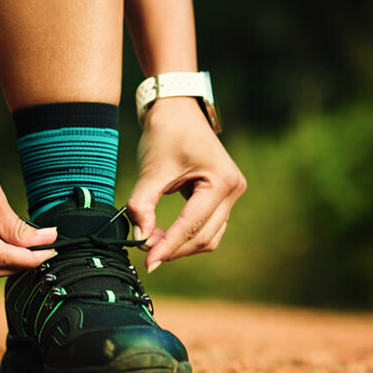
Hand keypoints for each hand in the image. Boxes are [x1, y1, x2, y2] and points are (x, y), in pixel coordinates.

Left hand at [126, 97, 245, 271]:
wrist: (177, 109)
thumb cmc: (165, 133)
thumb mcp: (151, 170)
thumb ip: (142, 206)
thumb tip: (139, 238)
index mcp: (221, 181)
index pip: (192, 225)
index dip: (169, 246)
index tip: (148, 262)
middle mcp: (233, 189)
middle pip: (204, 236)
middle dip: (174, 247)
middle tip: (144, 251)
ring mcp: (231, 193)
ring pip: (208, 236)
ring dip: (181, 244)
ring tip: (151, 241)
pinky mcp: (222, 195)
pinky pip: (207, 226)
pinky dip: (186, 234)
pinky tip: (162, 234)